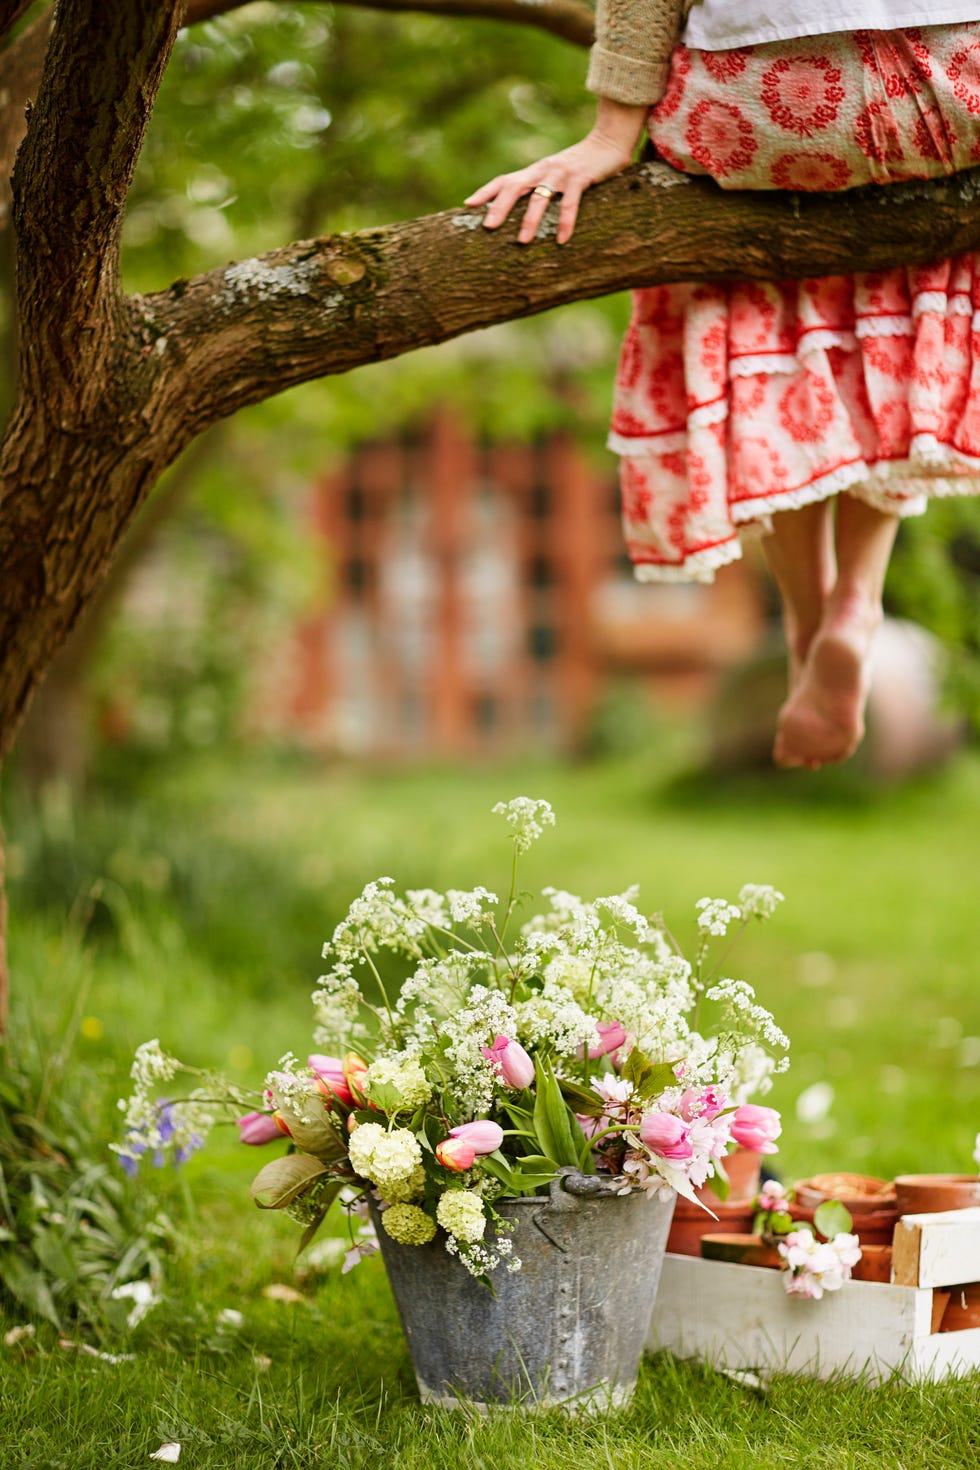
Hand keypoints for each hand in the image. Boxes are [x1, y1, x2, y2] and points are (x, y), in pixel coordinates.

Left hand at [465, 100, 648, 245]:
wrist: (609, 141)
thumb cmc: (579, 166)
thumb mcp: (554, 176)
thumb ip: (538, 188)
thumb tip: (519, 211)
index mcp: (533, 171)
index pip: (504, 180)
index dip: (485, 192)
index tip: (468, 205)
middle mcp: (542, 170)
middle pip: (514, 187)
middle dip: (500, 207)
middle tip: (488, 227)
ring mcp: (560, 173)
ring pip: (540, 196)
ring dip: (530, 219)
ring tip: (522, 241)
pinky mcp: (580, 177)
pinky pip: (570, 202)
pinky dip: (565, 221)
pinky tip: (561, 240)